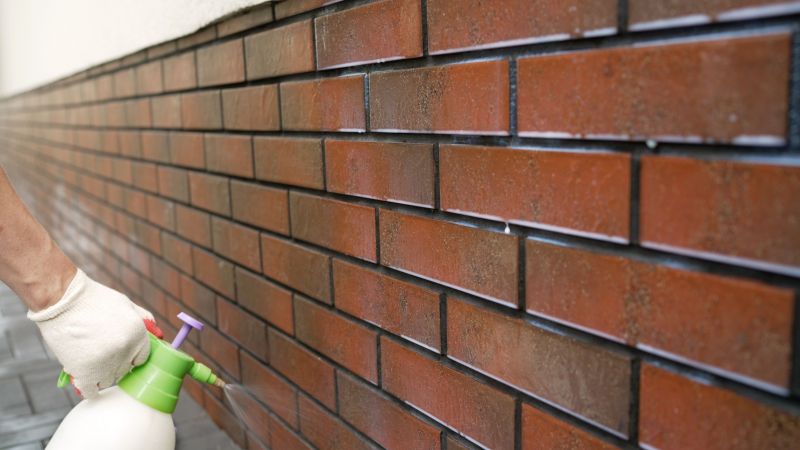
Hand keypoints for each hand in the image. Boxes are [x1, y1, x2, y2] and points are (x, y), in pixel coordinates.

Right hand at [27, 269, 158, 398]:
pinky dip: (88, 389)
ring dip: (100, 375)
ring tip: (90, 362)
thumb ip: (143, 320)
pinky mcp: (85, 372)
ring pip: (108, 381)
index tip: (121, 356)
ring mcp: (106, 363)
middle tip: (101, 355)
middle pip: (124, 370)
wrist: (62, 300)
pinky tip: (85, 382)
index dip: (130, 357)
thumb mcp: (125, 304)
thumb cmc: (93, 300)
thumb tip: (158, 334)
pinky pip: (91, 391)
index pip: (141, 358)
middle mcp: (125, 350)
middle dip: (114, 364)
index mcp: (138, 334)